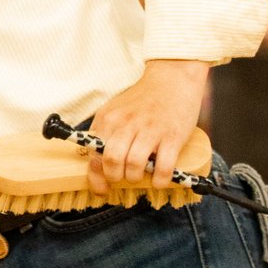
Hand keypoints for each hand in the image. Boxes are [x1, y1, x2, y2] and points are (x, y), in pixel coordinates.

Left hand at [85, 60, 207, 195]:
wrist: (172, 79)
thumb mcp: (116, 110)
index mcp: (109, 119)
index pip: (94, 153)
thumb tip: (96, 162)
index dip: (95, 177)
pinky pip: (163, 167)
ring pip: (134, 165)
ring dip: (135, 178)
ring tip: (140, 176)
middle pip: (112, 161)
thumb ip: (105, 132)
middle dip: (115, 177)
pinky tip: (160, 180)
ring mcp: (150, 130)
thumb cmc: (143, 99)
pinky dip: (160, 180)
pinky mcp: (172, 136)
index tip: (101, 188)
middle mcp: (127, 124)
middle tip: (124, 178)